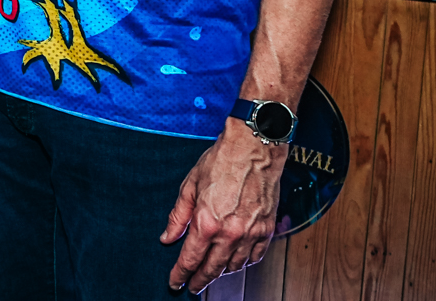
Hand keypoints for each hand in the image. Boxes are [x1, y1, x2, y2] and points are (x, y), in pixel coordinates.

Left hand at [161, 120, 286, 292]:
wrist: (254, 148)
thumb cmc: (221, 161)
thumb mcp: (189, 185)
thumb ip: (178, 215)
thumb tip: (168, 237)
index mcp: (206, 222)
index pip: (190, 259)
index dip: (181, 274)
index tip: (175, 283)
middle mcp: (230, 233)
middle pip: (212, 269)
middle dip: (199, 281)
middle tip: (192, 287)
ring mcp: (251, 233)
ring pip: (234, 266)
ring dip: (221, 273)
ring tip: (211, 274)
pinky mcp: (267, 229)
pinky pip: (255, 257)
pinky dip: (244, 263)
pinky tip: (235, 262)